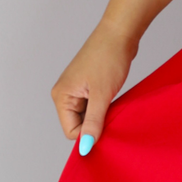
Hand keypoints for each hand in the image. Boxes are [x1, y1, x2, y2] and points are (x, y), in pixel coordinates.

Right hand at [51, 22, 136, 152]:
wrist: (120, 34)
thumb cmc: (108, 58)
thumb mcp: (102, 96)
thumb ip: (93, 123)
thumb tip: (86, 147)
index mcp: (61, 96)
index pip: (71, 131)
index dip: (89, 133)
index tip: (106, 124)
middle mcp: (64, 94)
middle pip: (78, 125)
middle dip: (95, 124)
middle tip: (111, 111)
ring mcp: (76, 90)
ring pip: (87, 116)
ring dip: (101, 116)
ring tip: (112, 102)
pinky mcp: (87, 87)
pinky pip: (93, 107)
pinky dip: (104, 107)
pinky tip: (113, 98)